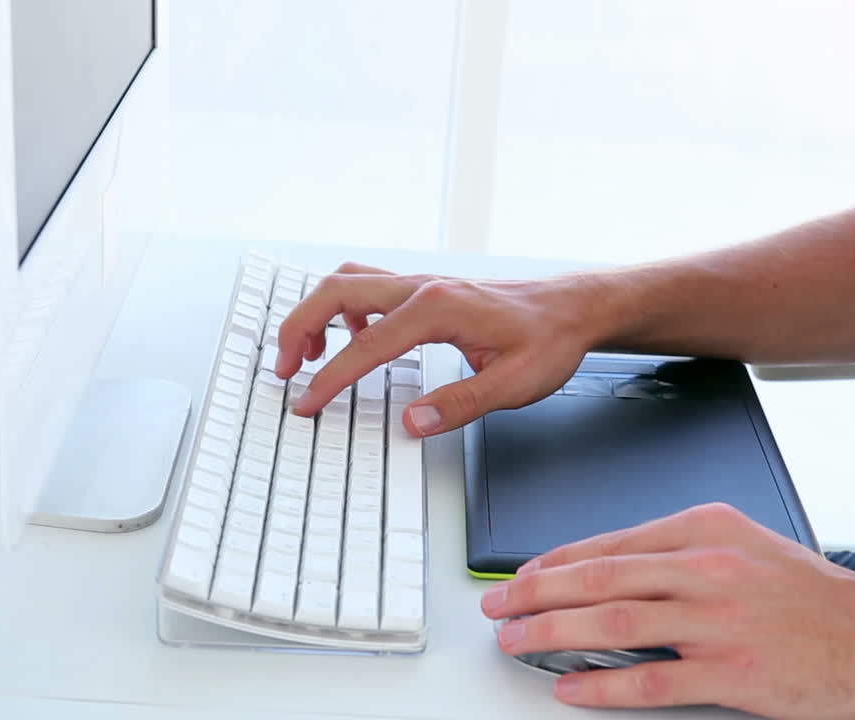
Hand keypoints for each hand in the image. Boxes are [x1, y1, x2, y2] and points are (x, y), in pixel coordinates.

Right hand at [275, 262, 608, 435]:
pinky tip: (352, 335)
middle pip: (335, 292)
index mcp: (438, 309)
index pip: (365, 345)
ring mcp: (422, 283)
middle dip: (297, 327)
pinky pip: (369, 285)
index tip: (307, 403)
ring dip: (315, 311)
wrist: (573, 308)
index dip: (329, 379)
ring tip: (304, 353)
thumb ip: (460, 405)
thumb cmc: (548, 340)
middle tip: (282, 369)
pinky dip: (344, 306)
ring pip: (347, 281)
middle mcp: (423, 286)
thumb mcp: (514, 384)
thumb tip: (412, 423)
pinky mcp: (426, 288)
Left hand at [480, 503, 854, 718]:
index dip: (555, 563)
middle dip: (537, 594)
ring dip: (554, 635)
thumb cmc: (813, 596)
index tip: (521, 577)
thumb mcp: (746, 547)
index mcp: (707, 529)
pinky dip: (603, 687)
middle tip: (501, 608)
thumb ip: (680, 553)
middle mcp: (709, 568)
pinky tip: (571, 689)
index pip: (611, 544)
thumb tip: (610, 572)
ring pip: (615, 625)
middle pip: (600, 579)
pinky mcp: (735, 674)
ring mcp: (721, 621)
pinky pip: (651, 682)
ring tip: (518, 643)